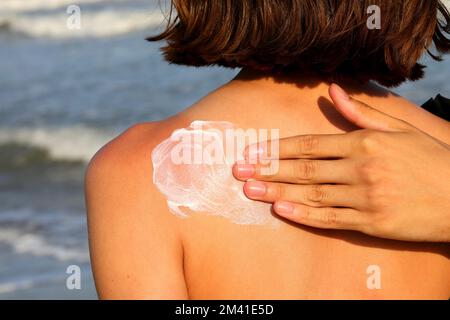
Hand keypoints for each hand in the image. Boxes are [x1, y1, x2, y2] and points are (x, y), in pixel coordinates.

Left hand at [233, 84, 449, 241]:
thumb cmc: (428, 159)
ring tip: (249, 190)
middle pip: (304, 169)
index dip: (277, 148)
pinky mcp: (371, 223)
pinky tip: (280, 210)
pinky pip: (330, 219)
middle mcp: (361, 168)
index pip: (310, 144)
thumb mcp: (398, 129)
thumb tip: (333, 89)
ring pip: (312, 194)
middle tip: (238, 171)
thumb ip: (362, 112)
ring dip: (277, 192)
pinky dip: (303, 215)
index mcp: (364, 142)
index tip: (251, 151)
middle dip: (268, 169)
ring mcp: (365, 197)